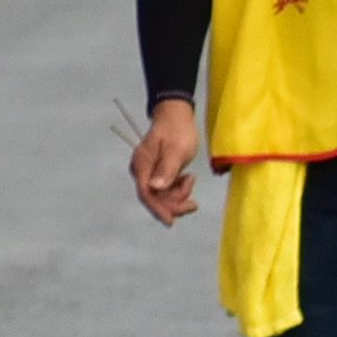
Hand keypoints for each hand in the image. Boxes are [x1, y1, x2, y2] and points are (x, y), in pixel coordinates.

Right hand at [127, 96, 201, 224]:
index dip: (158, 209)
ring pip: (162, 195)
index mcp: (142, 164)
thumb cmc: (177, 130)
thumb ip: (166, 170)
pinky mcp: (157, 172)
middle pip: (154, 197)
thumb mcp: (176, 150)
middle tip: (194, 203)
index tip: (170, 221)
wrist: (176, 115)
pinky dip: (179, 189)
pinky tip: (187, 178)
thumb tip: (155, 188)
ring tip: (190, 179)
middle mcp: (142, 170)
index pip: (146, 192)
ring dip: (178, 195)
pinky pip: (166, 189)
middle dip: (174, 203)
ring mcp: (149, 172)